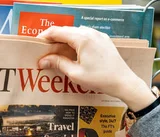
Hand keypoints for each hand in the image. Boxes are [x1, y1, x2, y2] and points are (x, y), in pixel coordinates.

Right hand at [38, 26, 155, 110]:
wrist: (123, 81)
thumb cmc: (100, 79)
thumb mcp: (75, 73)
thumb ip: (58, 63)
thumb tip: (42, 61)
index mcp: (82, 39)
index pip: (57, 31)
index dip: (44, 37)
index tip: (36, 44)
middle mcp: (90, 33)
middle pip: (66, 31)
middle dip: (53, 39)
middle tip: (44, 51)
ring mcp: (98, 35)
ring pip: (75, 33)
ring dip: (64, 40)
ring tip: (56, 52)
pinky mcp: (103, 40)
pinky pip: (85, 37)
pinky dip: (75, 42)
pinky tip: (72, 53)